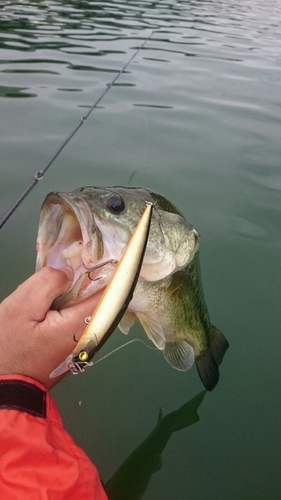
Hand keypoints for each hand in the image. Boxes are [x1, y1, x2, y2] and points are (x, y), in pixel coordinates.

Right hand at [0, 267, 100, 389]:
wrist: (2, 385)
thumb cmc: (8, 347)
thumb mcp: (22, 306)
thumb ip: (49, 283)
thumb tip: (70, 272)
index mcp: (80, 325)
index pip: (109, 293)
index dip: (109, 271)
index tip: (103, 254)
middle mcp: (88, 337)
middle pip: (101, 300)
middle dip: (93, 280)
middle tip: (76, 263)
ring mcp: (82, 345)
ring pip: (90, 309)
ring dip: (81, 293)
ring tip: (64, 279)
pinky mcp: (73, 349)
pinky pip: (80, 320)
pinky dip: (73, 306)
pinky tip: (58, 299)